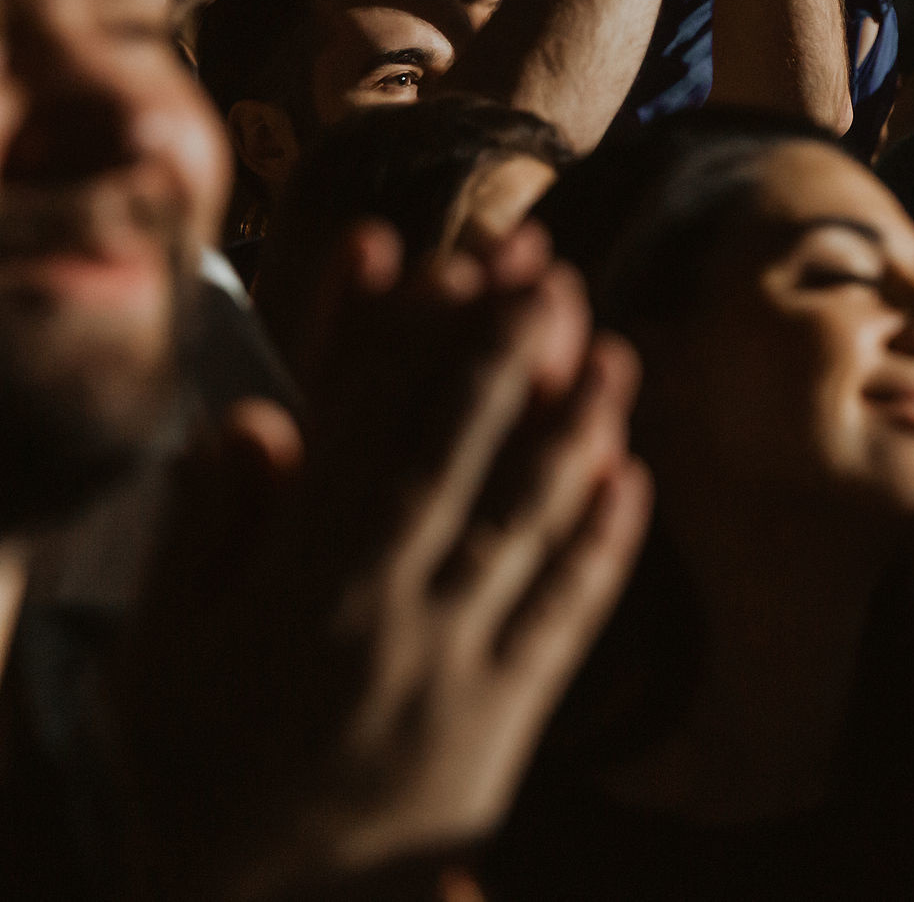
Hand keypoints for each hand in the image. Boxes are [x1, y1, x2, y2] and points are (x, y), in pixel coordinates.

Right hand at [119, 222, 652, 897]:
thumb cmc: (198, 771)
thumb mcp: (158, 650)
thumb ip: (207, 529)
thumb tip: (256, 417)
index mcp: (294, 581)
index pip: (361, 429)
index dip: (407, 337)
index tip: (446, 262)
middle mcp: (383, 609)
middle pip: (456, 457)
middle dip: (506, 358)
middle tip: (552, 275)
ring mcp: (453, 663)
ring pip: (525, 524)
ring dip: (575, 431)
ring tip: (616, 352)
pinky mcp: (507, 719)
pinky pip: (566, 620)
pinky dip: (603, 547)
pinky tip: (634, 480)